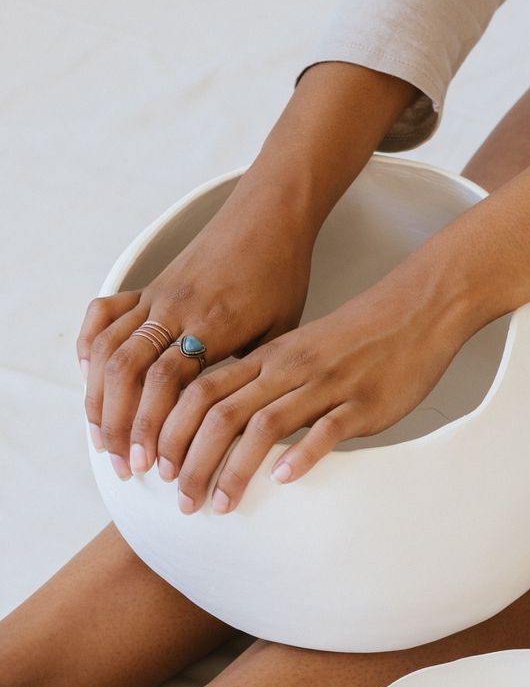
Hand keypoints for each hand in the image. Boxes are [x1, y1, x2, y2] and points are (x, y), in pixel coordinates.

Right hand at [77, 172, 318, 480]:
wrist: (270, 217)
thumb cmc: (283, 279)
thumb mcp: (282, 333)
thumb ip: (254, 374)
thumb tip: (238, 430)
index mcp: (213, 325)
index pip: (168, 383)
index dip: (156, 428)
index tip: (158, 468)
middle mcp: (176, 310)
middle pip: (129, 371)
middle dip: (122, 426)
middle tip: (127, 467)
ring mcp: (157, 296)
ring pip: (109, 348)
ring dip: (100, 399)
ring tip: (104, 440)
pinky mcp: (149, 285)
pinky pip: (104, 313)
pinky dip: (89, 346)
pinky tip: (90, 379)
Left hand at [157, 257, 474, 513]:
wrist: (415, 311)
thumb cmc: (357, 340)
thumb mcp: (299, 354)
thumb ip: (265, 385)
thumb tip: (230, 425)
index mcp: (266, 358)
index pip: (200, 392)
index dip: (170, 431)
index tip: (158, 471)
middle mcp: (286, 370)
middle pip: (219, 413)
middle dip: (191, 461)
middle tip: (180, 502)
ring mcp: (323, 385)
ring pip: (263, 424)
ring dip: (234, 469)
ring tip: (219, 506)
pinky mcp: (361, 402)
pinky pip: (325, 428)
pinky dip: (301, 453)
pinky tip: (284, 479)